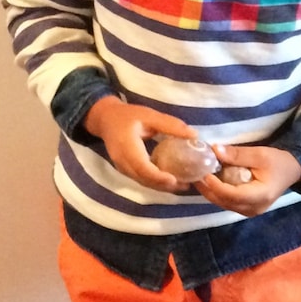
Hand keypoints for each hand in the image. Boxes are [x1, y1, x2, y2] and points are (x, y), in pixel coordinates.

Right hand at [83, 97, 199, 191]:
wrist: (105, 119)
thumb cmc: (128, 116)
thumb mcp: (149, 115)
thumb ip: (170, 125)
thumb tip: (194, 135)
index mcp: (126, 146)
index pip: (142, 167)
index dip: (158, 176)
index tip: (174, 180)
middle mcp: (122, 161)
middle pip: (143, 179)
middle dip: (164, 185)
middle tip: (186, 185)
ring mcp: (122, 167)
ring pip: (142, 182)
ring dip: (161, 186)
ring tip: (182, 185)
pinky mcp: (125, 170)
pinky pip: (141, 179)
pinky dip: (155, 182)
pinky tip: (170, 180)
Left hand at [195, 145, 300, 217]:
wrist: (291, 171)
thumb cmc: (278, 162)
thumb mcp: (260, 154)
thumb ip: (237, 154)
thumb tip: (214, 150)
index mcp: (260, 196)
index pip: (231, 194)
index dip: (215, 185)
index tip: (203, 172)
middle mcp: (253, 209)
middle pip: (223, 201)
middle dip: (207, 188)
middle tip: (193, 172)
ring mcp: (248, 211)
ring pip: (222, 203)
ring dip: (209, 191)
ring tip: (197, 176)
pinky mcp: (245, 209)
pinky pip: (226, 202)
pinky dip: (215, 192)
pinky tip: (208, 181)